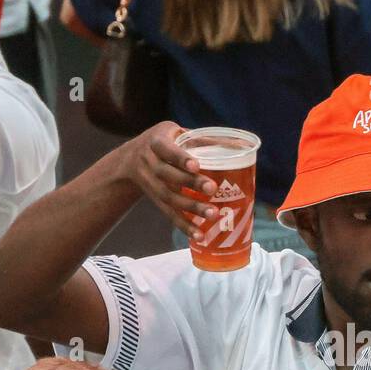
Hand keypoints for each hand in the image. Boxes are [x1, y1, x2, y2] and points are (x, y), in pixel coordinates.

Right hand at [119, 121, 217, 241]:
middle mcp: (149, 162)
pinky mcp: (155, 200)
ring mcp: (150, 183)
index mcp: (156, 142)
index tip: (196, 165)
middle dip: (190, 183)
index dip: (180, 158)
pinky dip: (184, 226)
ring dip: (190, 208)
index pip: (167, 150)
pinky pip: (169, 214)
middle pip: (167, 175)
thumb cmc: (165, 142)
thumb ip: (202, 140)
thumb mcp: (177, 133)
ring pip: (169, 198)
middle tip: (212, 188)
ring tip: (213, 214)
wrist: (130, 160)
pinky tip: (199, 236)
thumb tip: (241, 146)